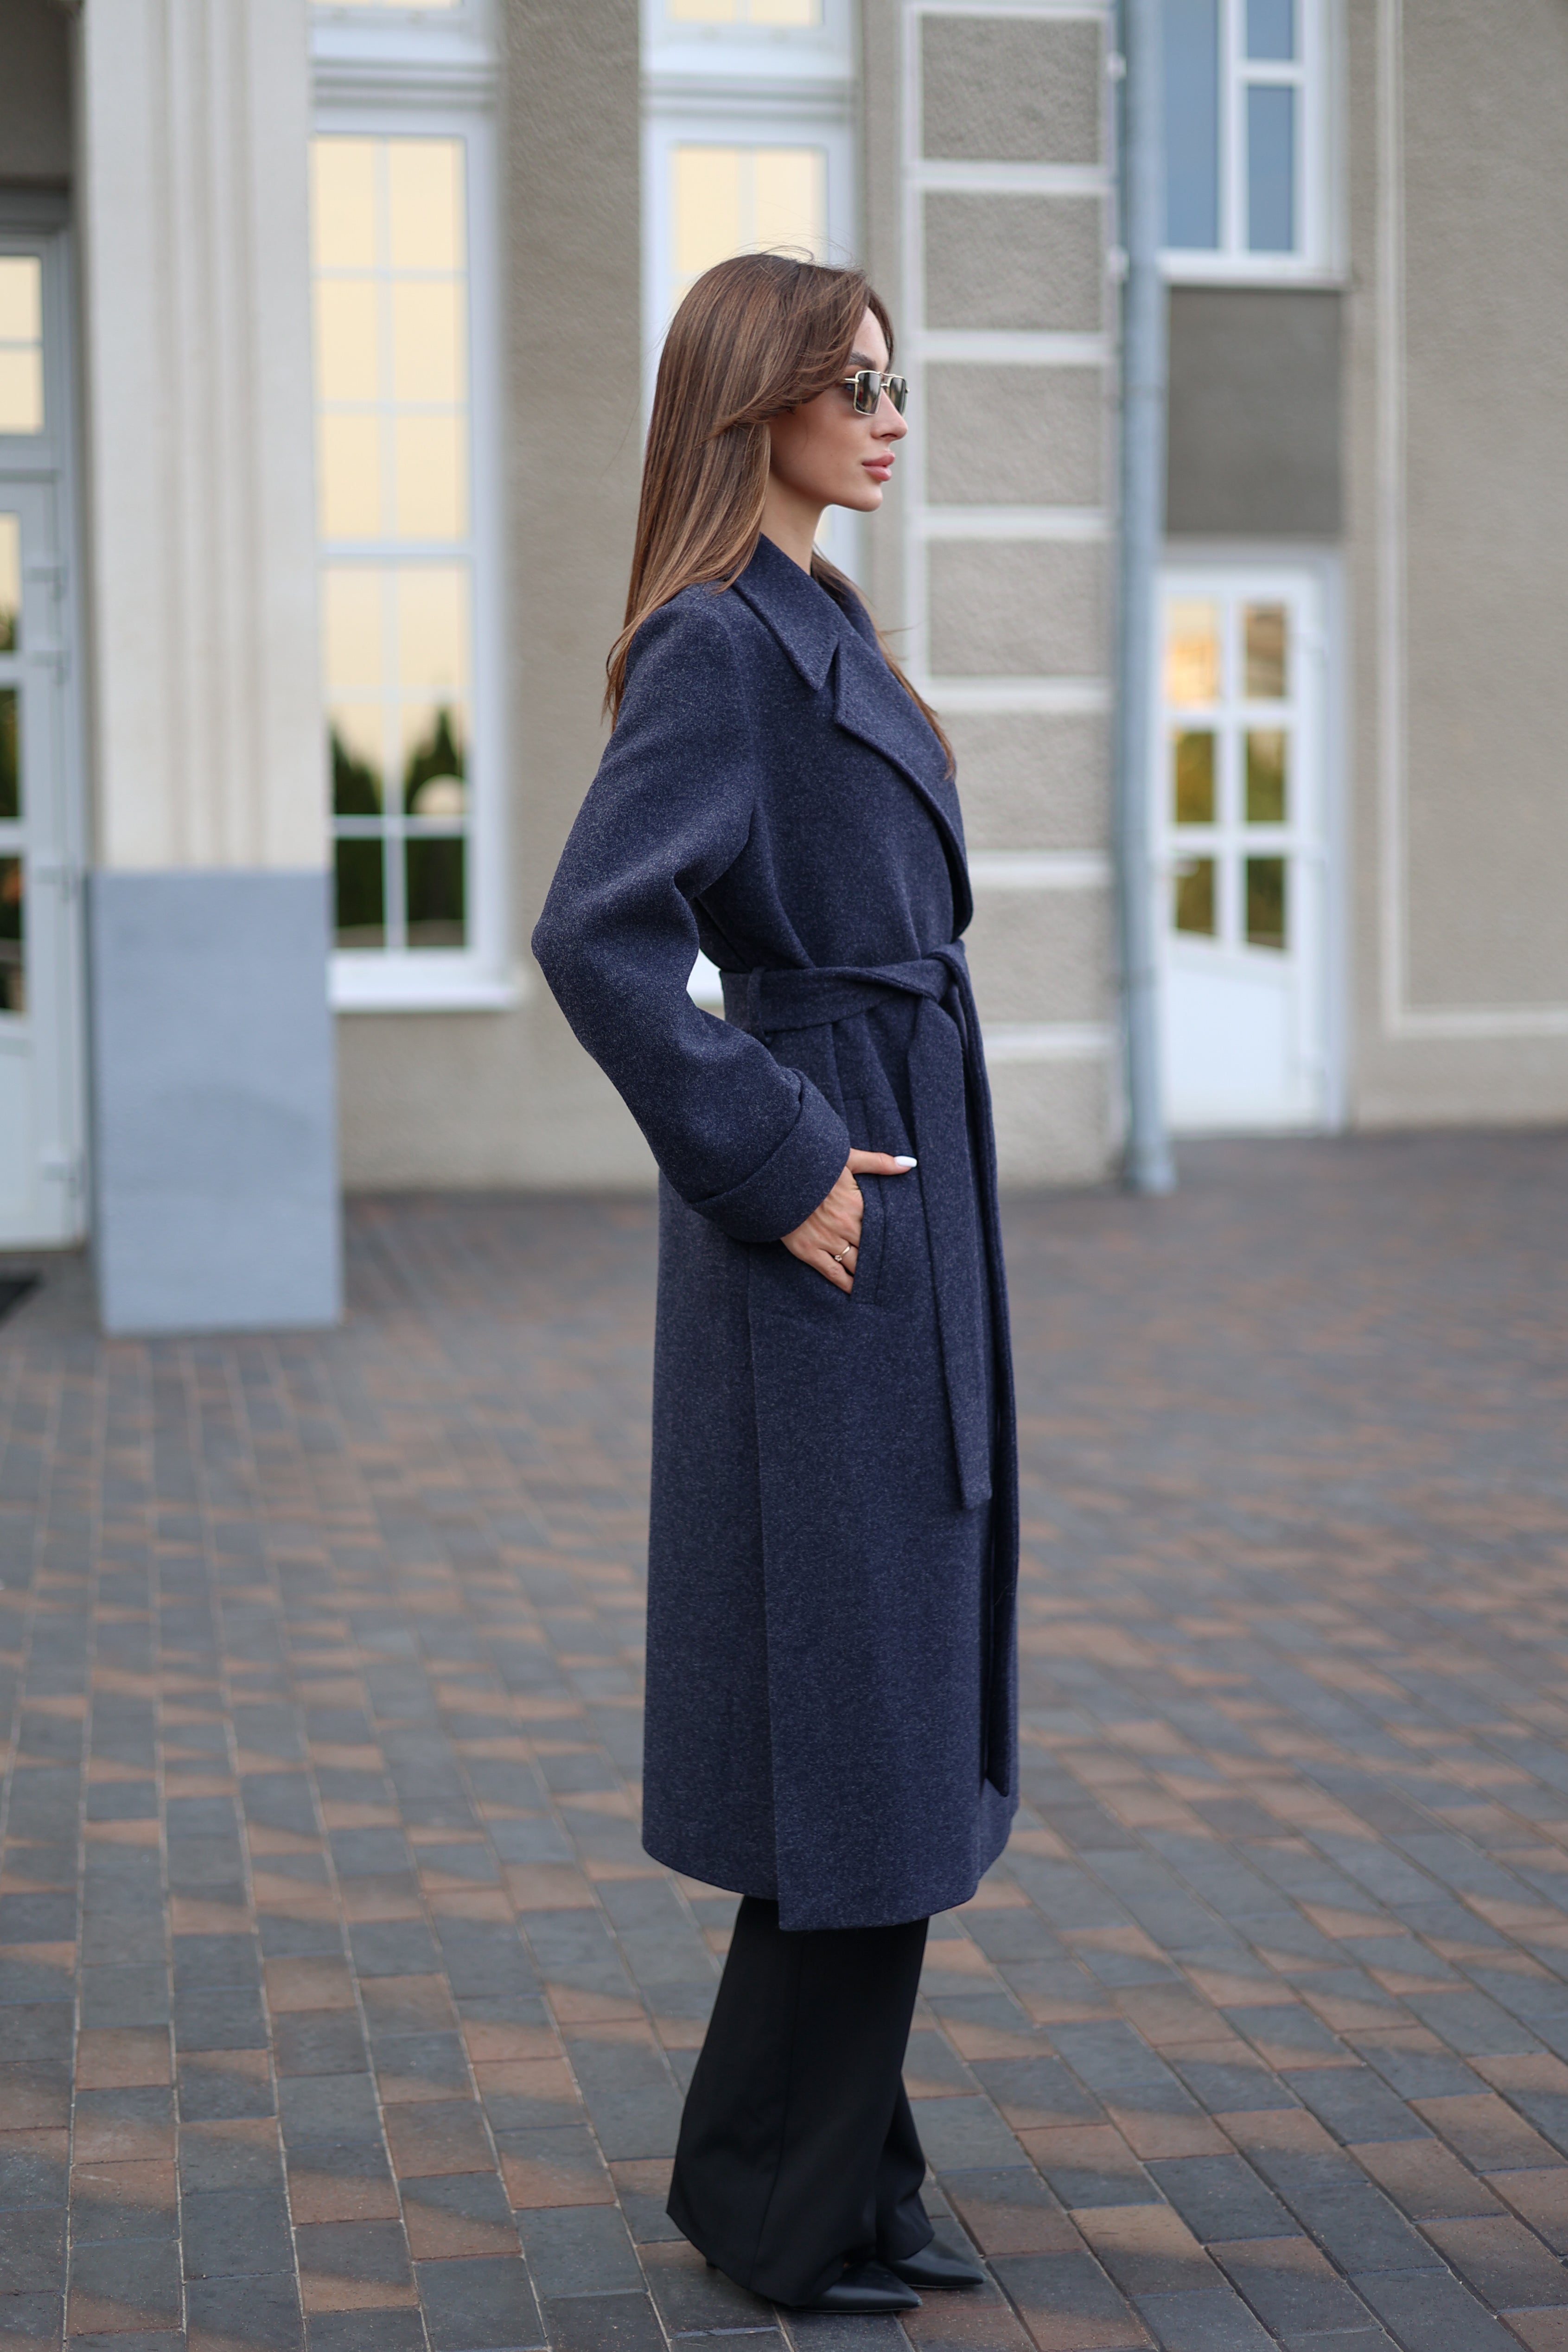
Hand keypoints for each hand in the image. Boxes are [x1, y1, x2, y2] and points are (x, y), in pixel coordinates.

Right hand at [782, 1149, 916, 1292]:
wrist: (775, 1177)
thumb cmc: (813, 1167)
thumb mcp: (847, 1158)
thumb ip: (879, 1162)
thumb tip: (909, 1163)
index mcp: (857, 1204)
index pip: (884, 1228)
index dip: (895, 1239)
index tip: (908, 1249)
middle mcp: (846, 1226)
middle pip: (871, 1249)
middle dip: (883, 1259)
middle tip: (898, 1271)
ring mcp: (827, 1240)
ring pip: (855, 1264)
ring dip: (867, 1273)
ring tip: (879, 1283)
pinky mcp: (809, 1251)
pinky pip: (833, 1272)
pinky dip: (846, 1284)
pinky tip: (855, 1291)